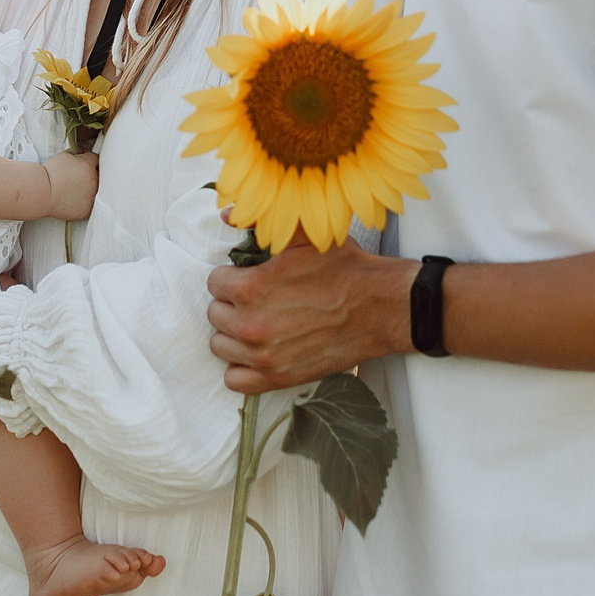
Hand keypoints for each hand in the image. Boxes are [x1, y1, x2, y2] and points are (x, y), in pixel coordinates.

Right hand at [46, 151, 97, 221]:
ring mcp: (91, 197)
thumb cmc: (50, 173)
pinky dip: (84, 202)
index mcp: (89, 166)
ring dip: (89, 189)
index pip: (96, 160)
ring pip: (96, 191)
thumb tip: (83, 152)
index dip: (89, 161)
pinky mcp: (87, 210)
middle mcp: (93, 181)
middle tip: (78, 178)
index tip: (83, 165)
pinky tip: (74, 199)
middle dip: (90, 175)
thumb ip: (78, 152)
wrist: (41, 192)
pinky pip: (90, 205)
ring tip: (74, 189)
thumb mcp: (65, 155)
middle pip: (98, 176)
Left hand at [206, 236, 414, 392]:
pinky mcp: (278, 378)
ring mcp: (263, 356)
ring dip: (234, 334)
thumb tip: (227, 214)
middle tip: (258, 299)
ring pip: (220, 346)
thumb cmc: (344, 269)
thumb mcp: (304, 235)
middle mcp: (251, 325)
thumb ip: (261, 224)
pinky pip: (235, 381)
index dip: (232, 277)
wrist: (380, 307)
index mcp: (250, 288)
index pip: (214, 283)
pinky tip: (258, 352)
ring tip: (258, 323)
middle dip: (232, 304)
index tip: (249, 278)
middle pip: (215, 314)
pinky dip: (242, 368)